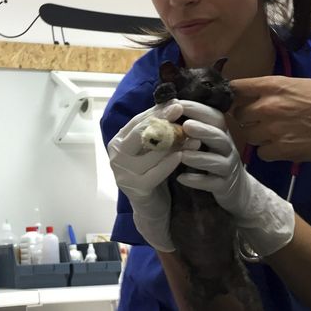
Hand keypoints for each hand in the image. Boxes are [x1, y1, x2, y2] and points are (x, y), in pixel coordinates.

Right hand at [107, 101, 198, 251]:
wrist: (151, 208)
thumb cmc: (152, 173)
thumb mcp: (151, 150)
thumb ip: (155, 130)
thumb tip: (171, 102)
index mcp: (118, 143)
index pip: (137, 122)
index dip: (157, 111)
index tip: (177, 102)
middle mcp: (117, 156)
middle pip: (140, 133)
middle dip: (162, 119)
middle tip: (181, 109)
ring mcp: (124, 173)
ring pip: (150, 152)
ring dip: (174, 142)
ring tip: (193, 136)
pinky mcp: (136, 188)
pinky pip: (155, 172)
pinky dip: (169, 163)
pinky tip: (182, 156)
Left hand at [176, 100, 295, 256]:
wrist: (237, 190)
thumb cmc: (213, 159)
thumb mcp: (206, 142)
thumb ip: (192, 127)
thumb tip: (169, 106)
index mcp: (220, 134)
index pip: (215, 117)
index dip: (198, 109)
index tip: (178, 103)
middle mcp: (227, 149)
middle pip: (219, 137)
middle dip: (203, 130)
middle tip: (186, 125)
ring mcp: (227, 168)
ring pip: (217, 162)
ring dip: (199, 157)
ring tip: (182, 155)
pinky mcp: (224, 187)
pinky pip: (212, 183)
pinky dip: (197, 181)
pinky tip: (181, 178)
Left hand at [229, 76, 310, 161]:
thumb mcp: (300, 85)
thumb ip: (274, 91)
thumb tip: (255, 99)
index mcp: (273, 86)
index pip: (235, 88)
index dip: (232, 96)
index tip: (233, 101)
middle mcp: (267, 106)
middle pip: (238, 114)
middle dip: (248, 118)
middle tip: (264, 121)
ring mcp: (273, 129)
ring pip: (248, 135)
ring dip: (259, 136)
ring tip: (278, 135)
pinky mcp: (283, 150)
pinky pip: (261, 153)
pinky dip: (270, 151)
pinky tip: (285, 147)